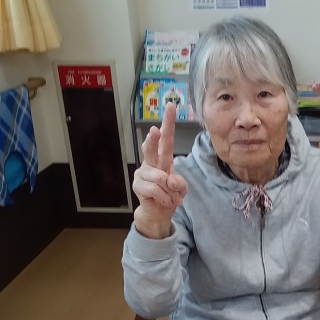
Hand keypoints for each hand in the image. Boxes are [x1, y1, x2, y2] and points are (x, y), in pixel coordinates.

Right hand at [132, 103, 187, 238]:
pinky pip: (157, 191)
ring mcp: (143, 173)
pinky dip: (165, 199)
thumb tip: (169, 180)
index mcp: (163, 158)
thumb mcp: (181, 189)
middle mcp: (151, 162)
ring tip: (172, 198)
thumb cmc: (169, 196)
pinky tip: (166, 202)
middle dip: (153, 139)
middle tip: (155, 130)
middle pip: (152, 148)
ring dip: (171, 192)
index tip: (171, 107)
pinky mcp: (138, 185)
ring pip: (161, 179)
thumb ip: (179, 183)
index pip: (167, 139)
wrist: (158, 213)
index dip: (168, 123)